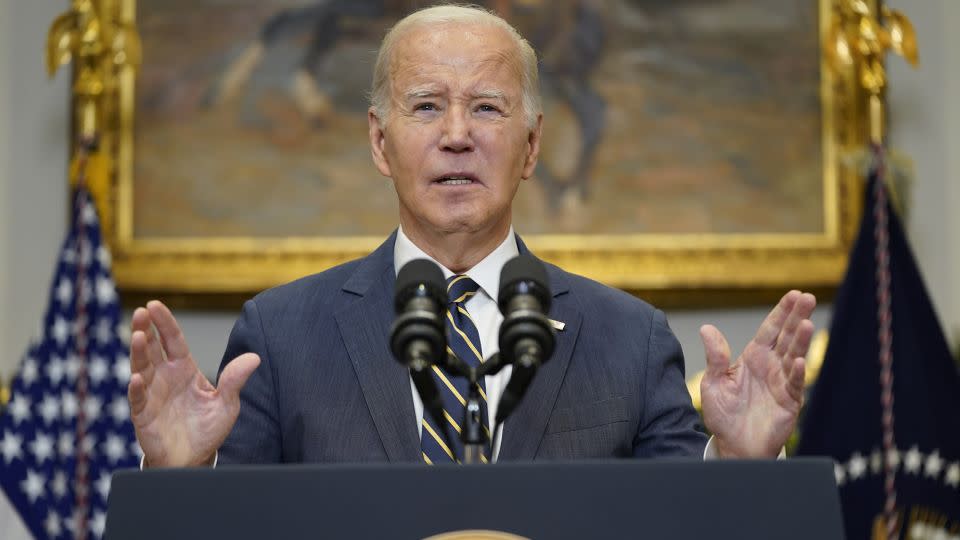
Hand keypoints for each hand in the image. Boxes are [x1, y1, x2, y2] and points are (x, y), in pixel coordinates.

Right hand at [128, 300, 259, 466]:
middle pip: (152, 348)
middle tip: (141, 312)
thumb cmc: (207, 429)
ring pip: (140, 368)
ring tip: (137, 337)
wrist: (194, 459)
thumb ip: (235, 380)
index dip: (164, 323)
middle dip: (146, 330)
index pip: (173, 340)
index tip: (155, 305)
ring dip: (138, 353)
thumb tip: (254, 358)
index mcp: (183, 369)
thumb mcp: (226, 404)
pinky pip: (137, 400)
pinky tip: (135, 379)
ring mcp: (151, 395)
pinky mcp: (143, 415)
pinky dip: (136, 389)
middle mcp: (164, 377)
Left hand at [699, 290, 815, 457]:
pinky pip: (793, 385)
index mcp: (753, 358)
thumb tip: (706, 328)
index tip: (793, 294)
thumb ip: (715, 357)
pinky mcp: (789, 402)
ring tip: (806, 323)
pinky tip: (797, 361)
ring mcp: (782, 383)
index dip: (781, 312)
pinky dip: (795, 373)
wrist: (733, 445)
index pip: (770, 330)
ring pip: (793, 356)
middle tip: (807, 298)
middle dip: (796, 317)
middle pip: (786, 337)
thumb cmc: (724, 414)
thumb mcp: (713, 383)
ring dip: (800, 341)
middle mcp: (771, 367)